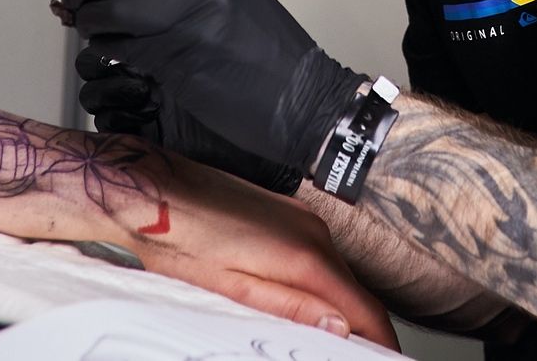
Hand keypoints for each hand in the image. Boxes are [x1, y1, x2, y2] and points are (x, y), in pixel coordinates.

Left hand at [60, 0, 363, 174]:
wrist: (307, 104)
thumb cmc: (272, 63)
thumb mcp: (235, 5)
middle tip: (71, 1)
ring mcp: (189, 19)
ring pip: (114, 13)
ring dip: (93, 24)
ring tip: (92, 32)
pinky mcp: (178, 59)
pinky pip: (126, 50)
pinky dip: (110, 52)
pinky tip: (111, 57)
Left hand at [136, 151, 397, 348]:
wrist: (153, 192)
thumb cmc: (180, 240)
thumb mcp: (233, 289)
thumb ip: (292, 308)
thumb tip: (340, 328)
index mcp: (304, 256)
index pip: (365, 308)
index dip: (381, 341)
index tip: (384, 359)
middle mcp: (311, 230)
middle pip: (356, 291)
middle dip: (361, 328)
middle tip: (352, 354)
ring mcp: (300, 216)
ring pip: (337, 271)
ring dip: (339, 304)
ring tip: (326, 336)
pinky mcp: (286, 210)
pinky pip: (319, 252)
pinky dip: (321, 280)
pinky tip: (301, 296)